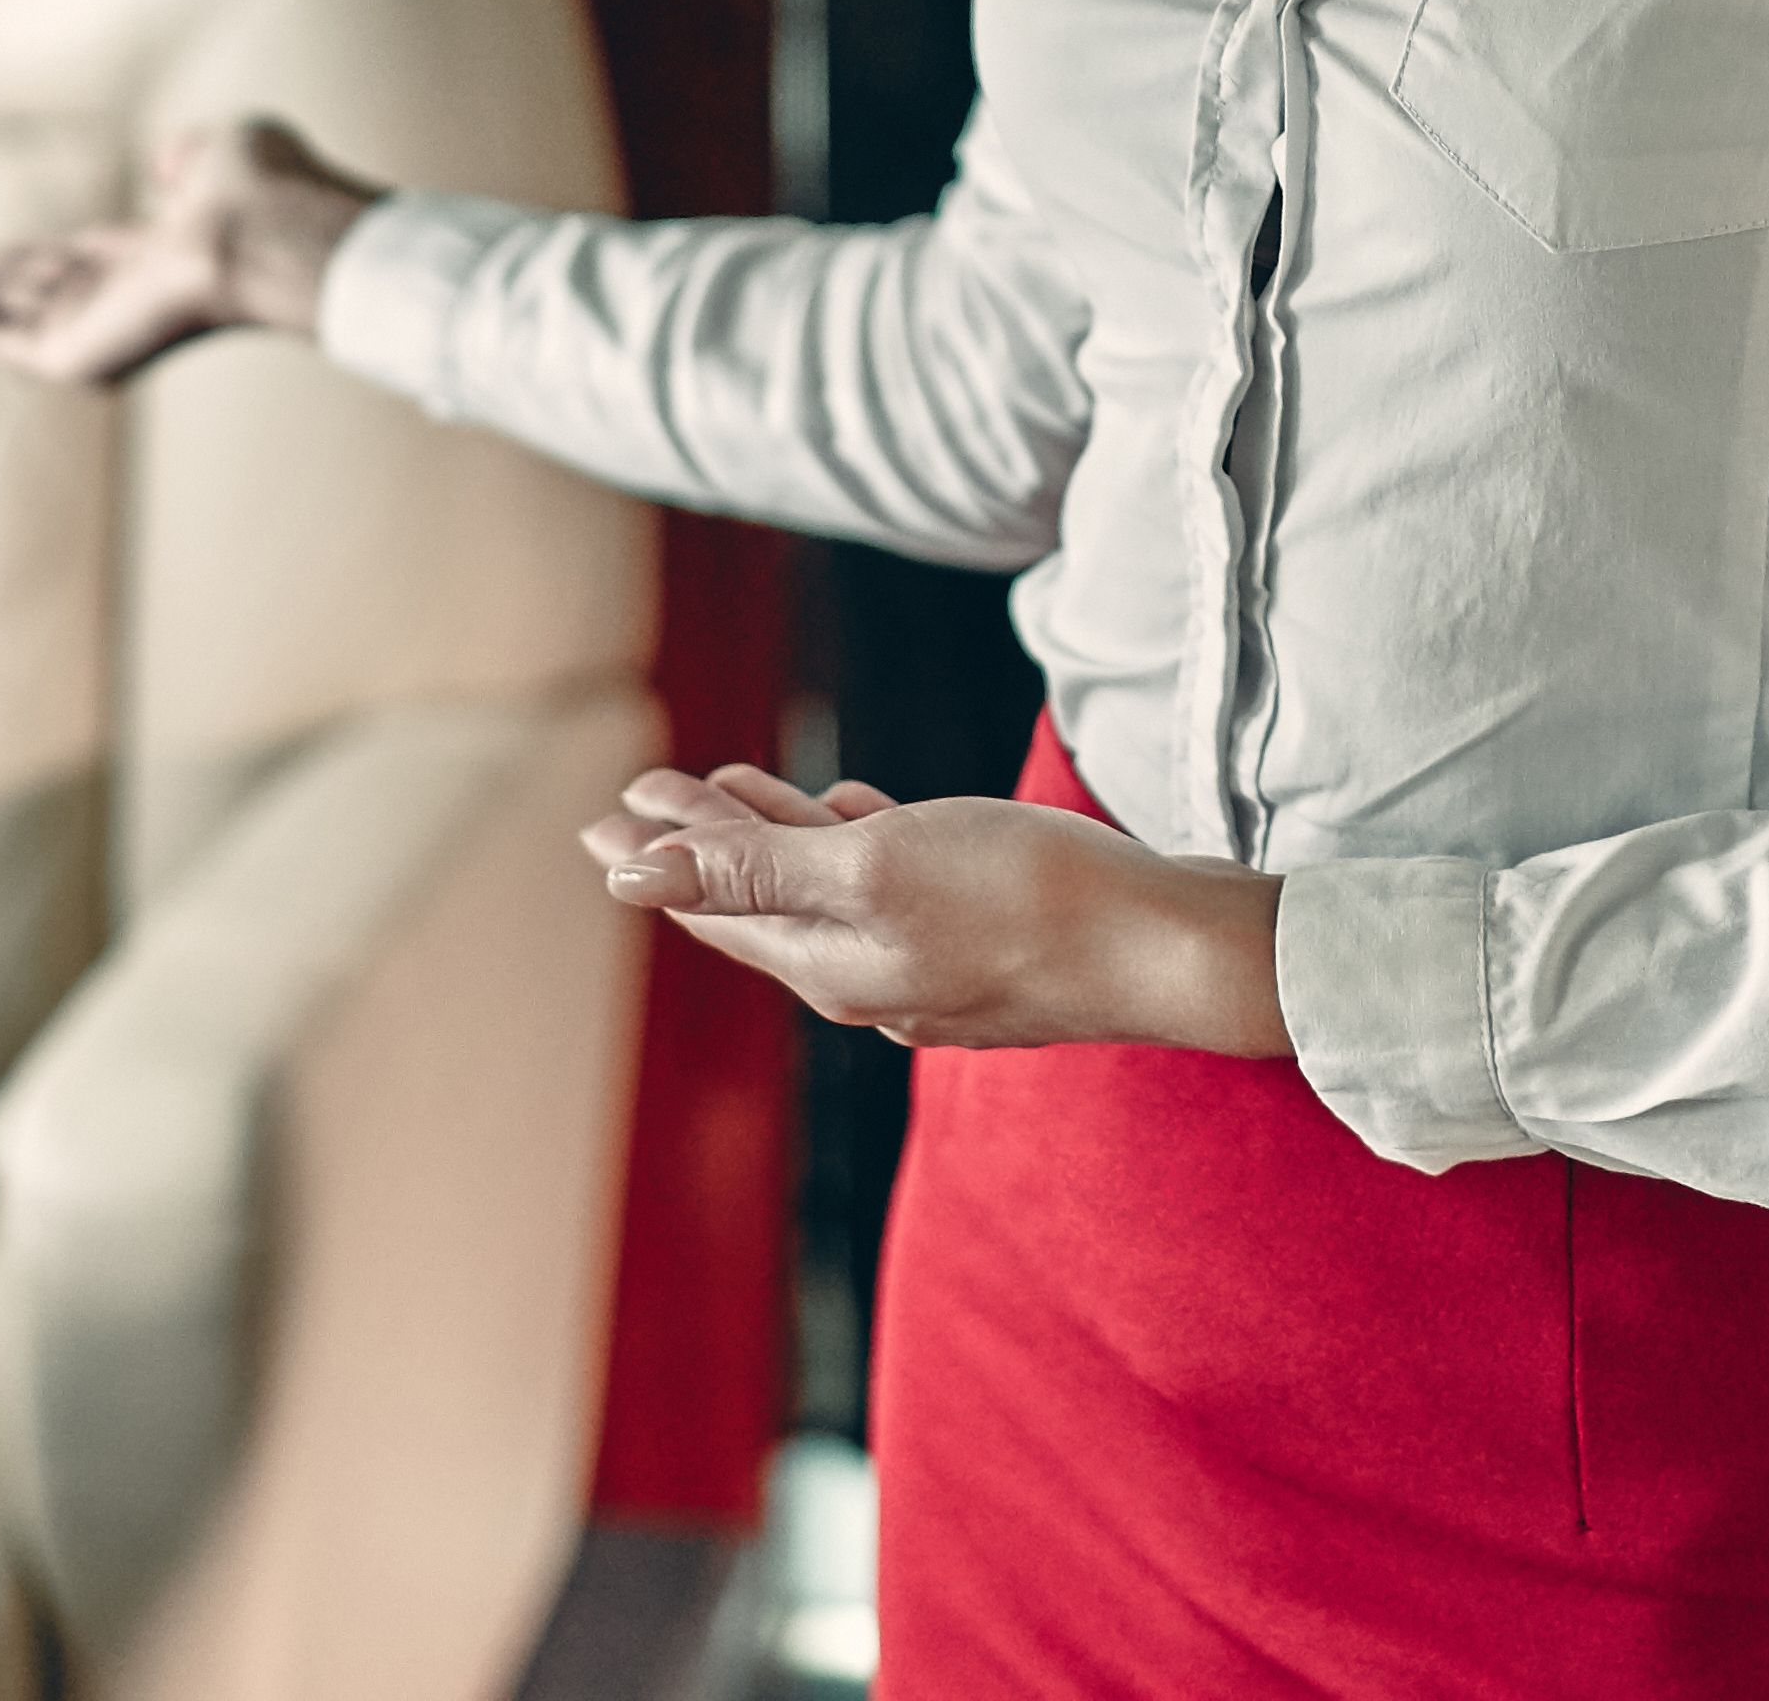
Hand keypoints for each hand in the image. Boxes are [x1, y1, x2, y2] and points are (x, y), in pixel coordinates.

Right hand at [0, 114, 385, 388]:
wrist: (266, 233)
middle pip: (42, 294)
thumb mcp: (222, 150)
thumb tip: (169, 163)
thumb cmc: (261, 190)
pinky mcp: (78, 357)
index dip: (40, 258)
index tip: (3, 254)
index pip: (87, 263)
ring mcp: (104, 334)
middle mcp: (130, 302)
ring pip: (15, 318)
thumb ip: (189, 155)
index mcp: (162, 260)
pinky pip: (4, 338)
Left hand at [580, 762, 1290, 1056]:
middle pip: (762, 899)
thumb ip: (752, 867)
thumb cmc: (1024, 897)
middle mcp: (868, 978)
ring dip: (773, 837)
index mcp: (827, 961)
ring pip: (828, 893)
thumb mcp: (872, 867)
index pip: (715, 903)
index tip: (601, 819)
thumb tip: (630, 878)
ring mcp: (929, 966)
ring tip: (731, 790)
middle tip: (643, 794)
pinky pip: (891, 891)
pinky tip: (855, 816)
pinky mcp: (983, 944)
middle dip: (701, 842)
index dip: (655, 857)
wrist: (1167, 948)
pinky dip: (852, 848)